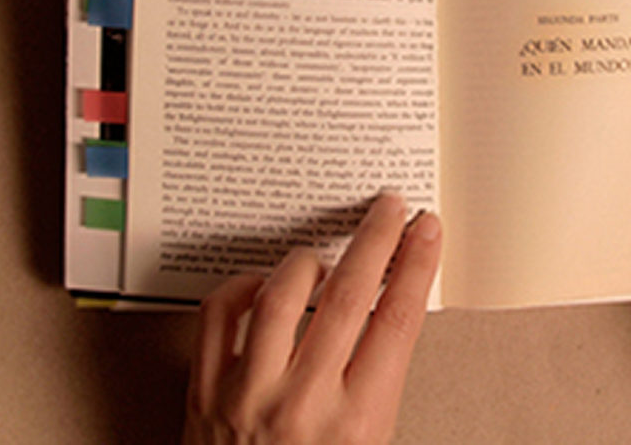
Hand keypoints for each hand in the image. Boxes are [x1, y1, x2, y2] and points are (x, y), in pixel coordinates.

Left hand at [182, 193, 441, 444]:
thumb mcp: (369, 444)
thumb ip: (378, 383)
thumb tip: (394, 309)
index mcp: (357, 423)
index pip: (396, 320)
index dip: (416, 265)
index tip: (427, 231)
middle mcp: (303, 404)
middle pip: (348, 295)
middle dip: (377, 239)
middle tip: (389, 208)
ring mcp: (248, 395)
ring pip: (281, 295)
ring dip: (310, 260)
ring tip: (326, 251)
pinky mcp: (204, 392)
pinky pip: (220, 315)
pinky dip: (243, 286)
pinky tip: (263, 281)